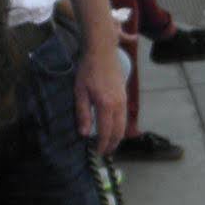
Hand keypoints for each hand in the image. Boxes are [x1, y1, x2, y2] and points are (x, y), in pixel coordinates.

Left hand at [74, 29, 126, 156]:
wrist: (103, 51)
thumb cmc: (88, 70)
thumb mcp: (80, 92)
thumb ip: (83, 113)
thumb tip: (85, 133)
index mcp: (106, 105)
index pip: (106, 132)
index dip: (103, 145)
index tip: (97, 152)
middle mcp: (118, 105)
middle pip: (119, 131)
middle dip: (113, 144)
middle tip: (105, 152)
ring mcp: (124, 100)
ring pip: (124, 124)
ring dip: (118, 136)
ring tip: (110, 143)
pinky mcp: (124, 95)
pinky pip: (124, 116)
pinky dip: (120, 126)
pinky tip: (114, 127)